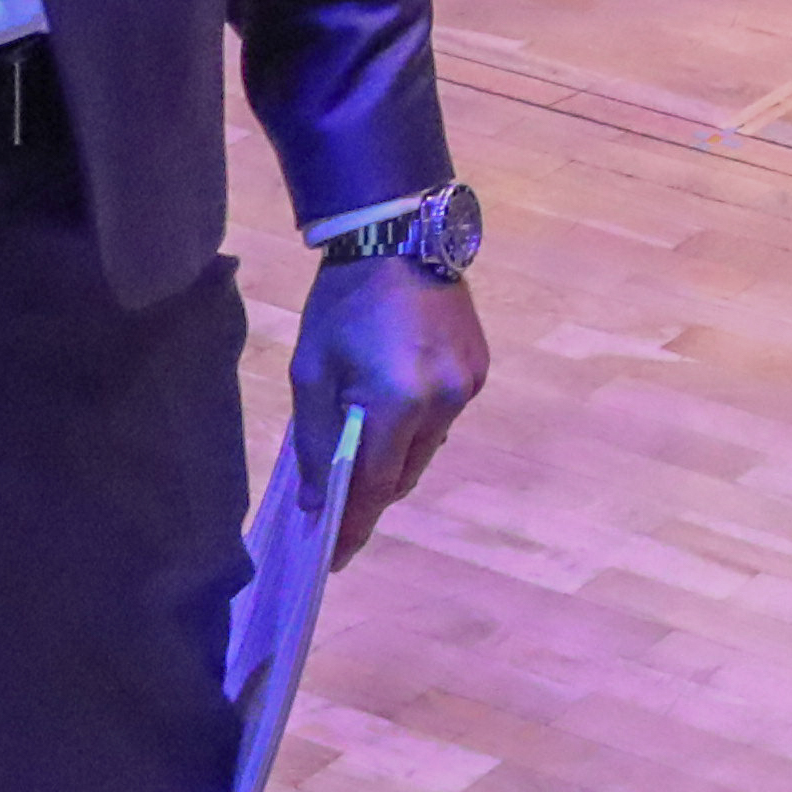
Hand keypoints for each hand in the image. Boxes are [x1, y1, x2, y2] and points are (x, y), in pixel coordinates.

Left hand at [289, 249, 490, 559]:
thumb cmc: (342, 304)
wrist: (398, 233)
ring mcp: (467, 385)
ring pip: (426, 448)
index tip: (333, 558)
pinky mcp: (478, 367)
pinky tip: (393, 403)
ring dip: (396, 456)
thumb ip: (318, 442)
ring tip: (364, 448)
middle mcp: (442, 401)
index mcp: (396, 402)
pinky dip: (416, 423)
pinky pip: (443, 416)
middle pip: (405, 474)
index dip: (353, 525)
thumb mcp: (313, 372)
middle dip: (372, 493)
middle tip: (339, 505)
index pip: (375, 487)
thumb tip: (322, 500)